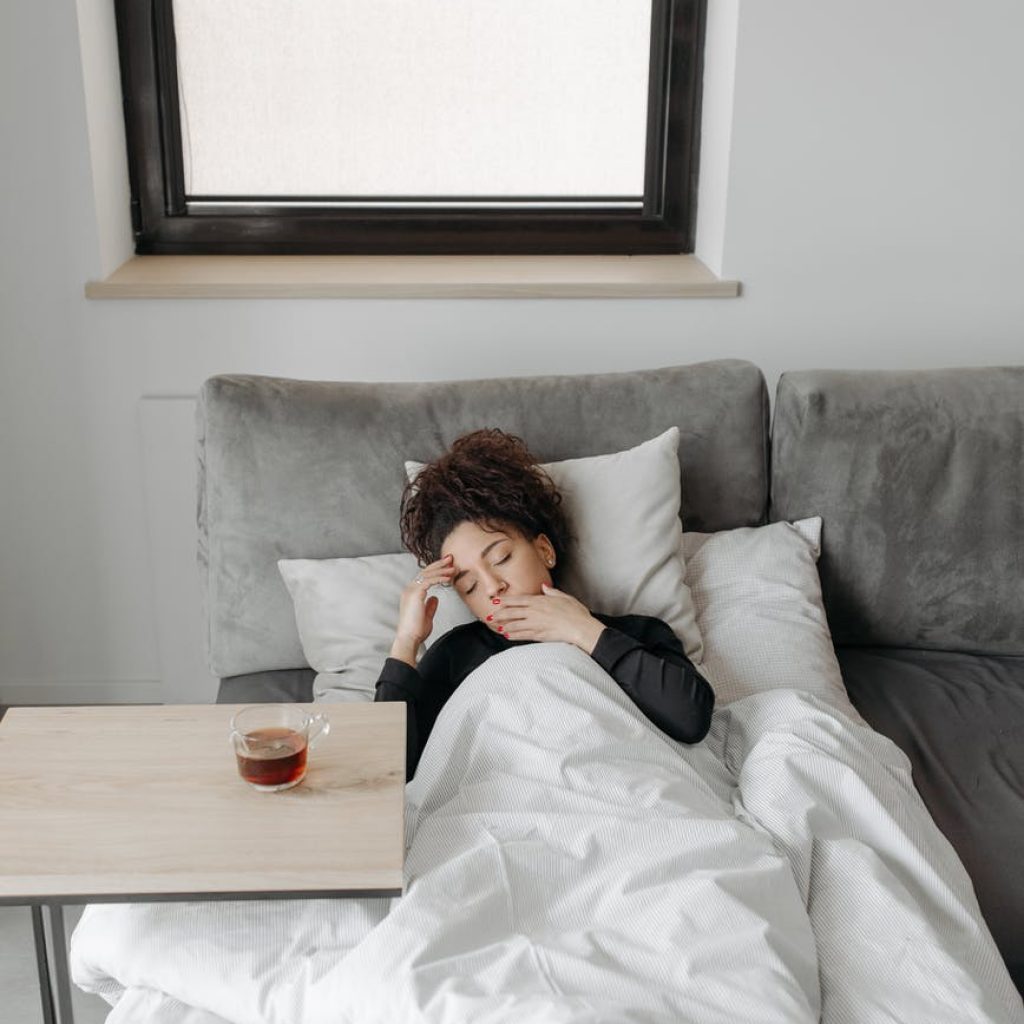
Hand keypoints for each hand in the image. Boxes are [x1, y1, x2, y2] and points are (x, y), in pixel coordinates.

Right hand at [393, 554, 455, 651]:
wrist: (409, 638)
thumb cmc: (416, 631)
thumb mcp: (426, 616)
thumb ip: (430, 606)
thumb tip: (435, 598)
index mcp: (411, 593)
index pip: (424, 576)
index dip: (436, 570)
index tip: (447, 566)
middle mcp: (409, 589)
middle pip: (425, 571)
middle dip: (439, 564)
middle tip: (450, 559)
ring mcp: (411, 590)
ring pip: (427, 574)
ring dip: (442, 570)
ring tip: (453, 568)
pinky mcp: (415, 594)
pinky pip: (429, 581)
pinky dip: (439, 578)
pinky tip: (448, 578)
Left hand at [488, 584, 604, 652]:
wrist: (580, 627)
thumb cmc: (575, 612)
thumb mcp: (564, 597)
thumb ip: (552, 592)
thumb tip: (544, 587)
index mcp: (540, 601)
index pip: (518, 600)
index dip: (506, 601)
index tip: (496, 601)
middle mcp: (535, 612)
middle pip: (512, 612)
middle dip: (499, 614)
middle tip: (489, 615)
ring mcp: (535, 624)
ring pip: (514, 624)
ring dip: (503, 625)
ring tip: (495, 626)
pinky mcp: (538, 635)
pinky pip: (522, 635)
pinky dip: (513, 635)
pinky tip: (507, 635)